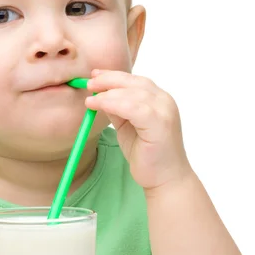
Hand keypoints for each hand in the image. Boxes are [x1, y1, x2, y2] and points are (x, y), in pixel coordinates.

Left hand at [85, 69, 192, 190]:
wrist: (166, 179)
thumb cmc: (147, 154)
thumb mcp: (126, 126)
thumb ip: (117, 109)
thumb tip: (99, 95)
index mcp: (158, 99)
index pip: (134, 80)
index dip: (113, 75)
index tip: (94, 75)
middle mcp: (164, 101)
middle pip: (134, 82)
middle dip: (109, 79)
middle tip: (89, 82)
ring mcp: (165, 111)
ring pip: (133, 92)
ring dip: (108, 92)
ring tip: (90, 98)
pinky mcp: (160, 124)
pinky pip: (134, 108)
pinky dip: (114, 104)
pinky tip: (98, 105)